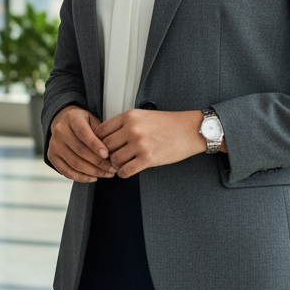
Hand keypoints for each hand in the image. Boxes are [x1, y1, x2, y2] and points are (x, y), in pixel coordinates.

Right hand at [47, 105, 116, 182]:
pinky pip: (66, 171)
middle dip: (98, 162)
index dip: (95, 145)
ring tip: (107, 174)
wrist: (65, 124)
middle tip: (113, 168)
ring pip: (74, 163)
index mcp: (72, 118)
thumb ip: (101, 133)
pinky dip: (81, 177)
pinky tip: (94, 178)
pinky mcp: (52, 157)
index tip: (107, 155)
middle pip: (79, 150)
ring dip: (93, 171)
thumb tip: (110, 152)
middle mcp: (60, 131)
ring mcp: (54, 145)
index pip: (83, 133)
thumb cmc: (85, 123)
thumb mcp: (93, 121)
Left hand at [96, 108, 210, 179]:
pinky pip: (125, 171)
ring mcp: (139, 144)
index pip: (101, 130)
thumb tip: (109, 139)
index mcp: (130, 116)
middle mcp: (132, 129)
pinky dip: (123, 173)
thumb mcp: (144, 116)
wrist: (190, 130)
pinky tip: (128, 170)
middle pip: (105, 146)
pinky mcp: (148, 158)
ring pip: (114, 160)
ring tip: (122, 164)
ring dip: (116, 165)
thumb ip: (126, 124)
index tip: (103, 147)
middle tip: (111, 158)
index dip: (99, 141)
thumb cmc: (169, 124)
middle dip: (107, 154)